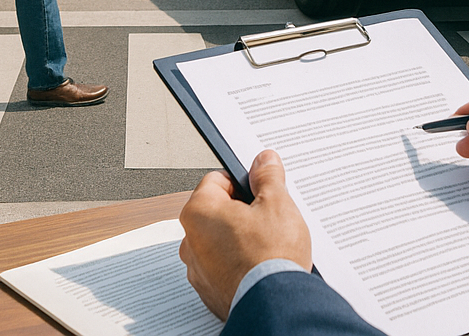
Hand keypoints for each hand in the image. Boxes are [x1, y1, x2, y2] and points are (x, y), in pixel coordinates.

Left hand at [179, 149, 310, 319]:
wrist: (276, 306)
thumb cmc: (271, 258)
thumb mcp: (277, 203)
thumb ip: (267, 176)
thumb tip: (264, 161)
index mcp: (199, 212)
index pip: (217, 180)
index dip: (243, 181)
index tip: (258, 188)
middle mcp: (191, 240)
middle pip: (219, 210)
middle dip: (242, 212)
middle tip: (267, 218)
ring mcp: (199, 269)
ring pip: (221, 240)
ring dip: (240, 238)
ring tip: (266, 244)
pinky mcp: (210, 291)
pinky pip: (223, 266)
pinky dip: (238, 263)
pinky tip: (260, 265)